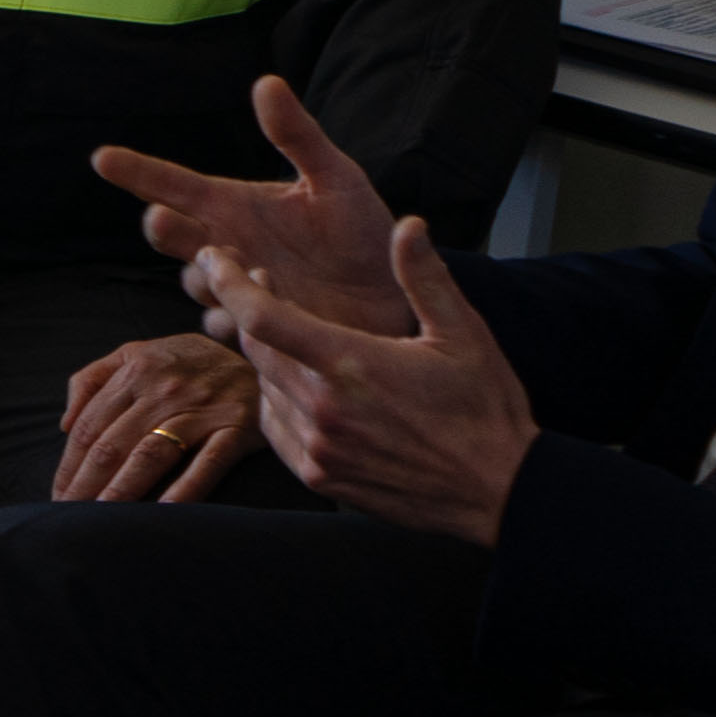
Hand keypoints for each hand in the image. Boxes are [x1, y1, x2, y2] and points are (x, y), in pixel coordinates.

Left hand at [56, 335, 262, 504]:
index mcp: (135, 369)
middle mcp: (165, 389)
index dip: (68, 465)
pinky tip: (163, 514)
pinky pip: (207, 464)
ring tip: (100, 522)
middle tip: (69, 518)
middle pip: (112, 444)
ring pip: (150, 456)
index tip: (56, 496)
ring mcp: (202, 409)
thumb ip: (93, 378)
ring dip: (120, 492)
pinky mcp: (237, 429)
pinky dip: (185, 490)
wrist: (265, 352)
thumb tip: (63, 424)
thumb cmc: (189, 361)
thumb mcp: (137, 352)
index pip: (89, 425)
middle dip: (85, 486)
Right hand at [99, 76, 418, 347]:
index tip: (102, 157)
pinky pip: (226, 325)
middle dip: (165, 229)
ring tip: (242, 266)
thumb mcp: (336, 178)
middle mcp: (226, 246)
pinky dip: (233, 316)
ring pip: (196, 282)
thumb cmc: (364, 234)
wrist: (397, 298)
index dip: (137, 172)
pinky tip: (254, 309)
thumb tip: (266, 82)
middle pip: (174, 237)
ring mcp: (236, 289)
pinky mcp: (255, 330)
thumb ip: (297, 136)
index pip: (172, 185)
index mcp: (234, 205)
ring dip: (209, 274)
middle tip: (161, 218)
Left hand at [220, 219, 534, 542]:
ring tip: (294, 338)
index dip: (230, 283)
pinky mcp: (320, 477)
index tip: (216, 259)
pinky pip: (275, 430)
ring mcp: (318, 448)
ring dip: (268, 358)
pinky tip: (303, 387)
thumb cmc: (485, 408)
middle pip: (255, 349)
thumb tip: (409, 225)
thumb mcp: (464, 333)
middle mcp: (323, 409)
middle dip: (249, 311)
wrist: (499, 491)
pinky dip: (278, 402)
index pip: (262, 317)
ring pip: (264, 389)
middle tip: (261, 283)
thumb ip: (426, 277)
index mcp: (349, 365)